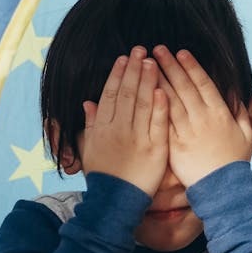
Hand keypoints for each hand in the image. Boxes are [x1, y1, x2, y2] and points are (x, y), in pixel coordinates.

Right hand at [81, 48, 168, 196]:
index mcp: (102, 128)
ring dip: (148, 81)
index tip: (124, 58)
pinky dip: (160, 106)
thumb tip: (87, 103)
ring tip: (152, 61)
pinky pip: (158, 124)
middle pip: (127, 94)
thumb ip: (90, 124)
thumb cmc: (103, 175)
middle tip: (141, 50)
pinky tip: (164, 90)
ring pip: (143, 104)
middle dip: (134, 70)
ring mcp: (138, 139)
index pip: (110, 95)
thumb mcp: (90, 148)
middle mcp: (119, 130)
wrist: (115, 202)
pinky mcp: (155, 150)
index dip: (117, 75)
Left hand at [153, 46, 251, 187]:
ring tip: (147, 65)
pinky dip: (154, 105)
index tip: (181, 52)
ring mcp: (187, 131)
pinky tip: (145, 92)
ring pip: (170, 100)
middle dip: (170, 65)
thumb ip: (244, 113)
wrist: (222, 189)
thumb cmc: (234, 162)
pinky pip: (162, 121)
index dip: (192, 66)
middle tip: (158, 49)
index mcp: (220, 113)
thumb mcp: (247, 135)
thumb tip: (245, 94)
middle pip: (184, 86)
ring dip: (158, 80)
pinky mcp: (174, 144)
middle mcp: (203, 118)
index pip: (204, 83)